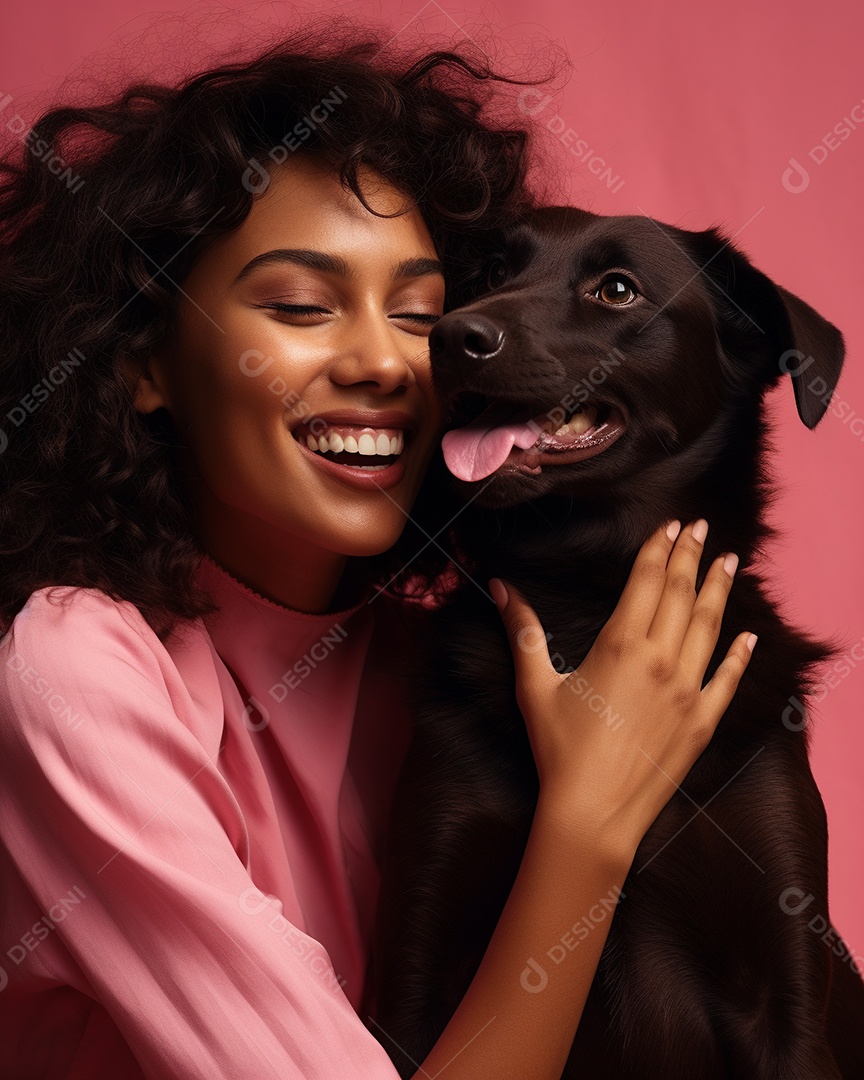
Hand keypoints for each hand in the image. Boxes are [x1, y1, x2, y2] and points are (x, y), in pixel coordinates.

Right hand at [489, 519, 755, 858]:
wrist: (593, 811)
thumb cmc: (559, 749)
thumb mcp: (535, 686)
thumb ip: (523, 632)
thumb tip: (500, 586)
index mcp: (621, 645)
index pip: (646, 582)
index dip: (659, 550)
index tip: (670, 526)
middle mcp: (661, 661)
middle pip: (680, 595)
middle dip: (690, 557)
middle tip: (700, 528)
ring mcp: (688, 691)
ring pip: (709, 627)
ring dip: (719, 590)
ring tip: (728, 561)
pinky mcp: (703, 722)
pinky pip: (728, 679)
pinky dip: (740, 654)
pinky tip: (749, 635)